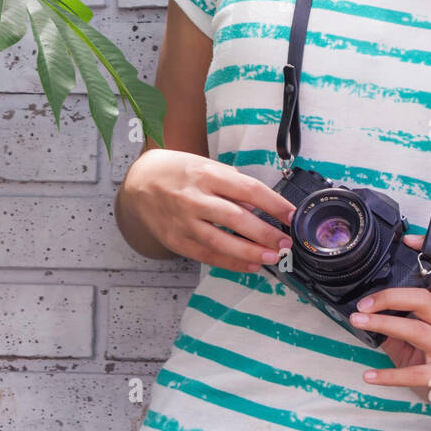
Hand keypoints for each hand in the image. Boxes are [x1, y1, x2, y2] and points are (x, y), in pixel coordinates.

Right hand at [123, 148, 295, 271]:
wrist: (138, 183)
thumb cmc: (179, 172)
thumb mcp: (206, 165)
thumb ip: (232, 184)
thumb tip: (258, 206)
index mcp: (207, 174)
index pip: (248, 189)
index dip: (274, 203)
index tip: (292, 215)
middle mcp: (195, 198)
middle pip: (236, 218)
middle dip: (265, 233)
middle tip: (285, 243)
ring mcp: (184, 222)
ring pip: (221, 242)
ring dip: (250, 253)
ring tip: (272, 258)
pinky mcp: (176, 240)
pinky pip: (207, 255)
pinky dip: (230, 263)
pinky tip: (250, 265)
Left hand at [351, 234, 430, 430]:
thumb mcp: (421, 345)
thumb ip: (398, 331)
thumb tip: (364, 318)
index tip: (408, 240)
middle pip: (426, 298)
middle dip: (391, 296)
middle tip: (363, 304)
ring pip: (418, 330)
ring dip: (385, 325)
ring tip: (359, 324)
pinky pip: (416, 374)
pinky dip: (389, 375)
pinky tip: (369, 375)